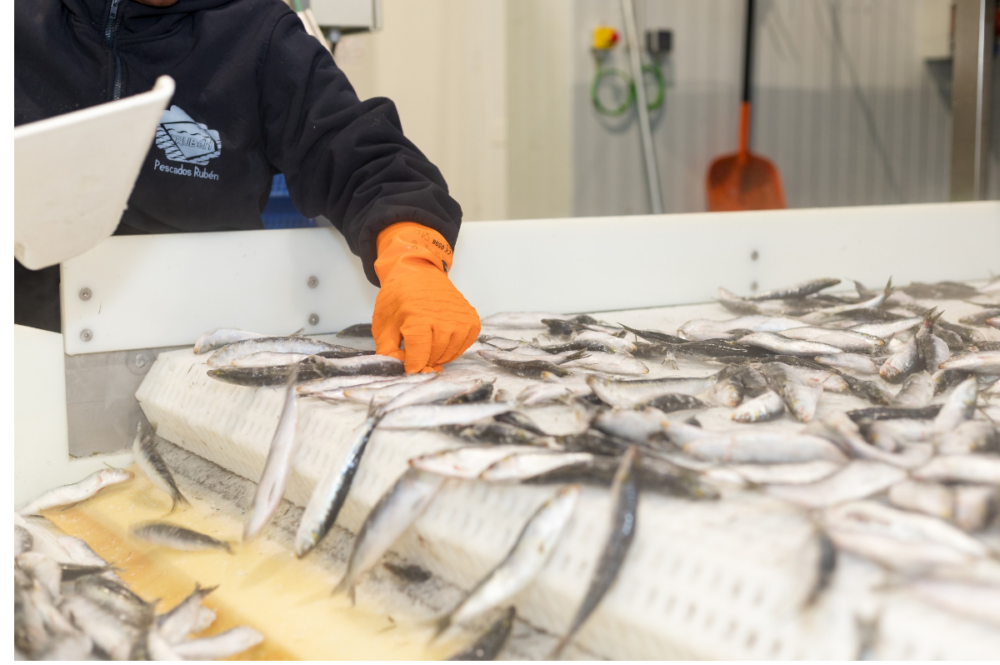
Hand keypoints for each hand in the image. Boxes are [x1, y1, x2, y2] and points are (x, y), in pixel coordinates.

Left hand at [372, 223, 480, 373]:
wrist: (419, 273)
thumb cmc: (398, 298)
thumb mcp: (383, 324)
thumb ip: (388, 351)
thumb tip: (398, 370)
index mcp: (418, 319)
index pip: (419, 358)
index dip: (411, 368)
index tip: (407, 368)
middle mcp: (443, 320)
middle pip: (435, 358)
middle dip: (423, 361)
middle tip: (415, 352)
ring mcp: (460, 319)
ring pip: (450, 354)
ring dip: (438, 356)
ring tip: (427, 345)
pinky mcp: (471, 319)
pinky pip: (464, 346)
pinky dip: (453, 348)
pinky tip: (441, 339)